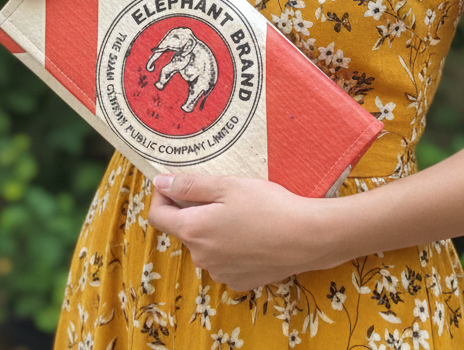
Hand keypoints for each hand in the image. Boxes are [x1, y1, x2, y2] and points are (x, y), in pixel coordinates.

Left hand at [147, 173, 331, 290]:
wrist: (305, 238)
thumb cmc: (266, 206)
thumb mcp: (227, 186)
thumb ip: (190, 186)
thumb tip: (161, 182)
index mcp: (193, 230)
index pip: (158, 216)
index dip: (162, 196)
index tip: (174, 182)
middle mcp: (200, 257)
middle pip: (185, 229)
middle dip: (195, 211)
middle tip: (222, 193)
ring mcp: (219, 272)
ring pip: (206, 245)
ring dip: (214, 229)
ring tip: (243, 214)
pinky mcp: (238, 281)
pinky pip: (224, 260)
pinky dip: (230, 247)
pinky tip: (252, 234)